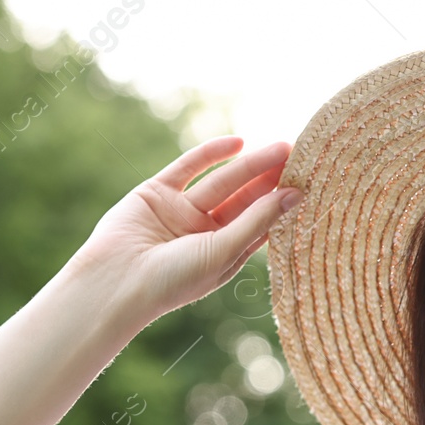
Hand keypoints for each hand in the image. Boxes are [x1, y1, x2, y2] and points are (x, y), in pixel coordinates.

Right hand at [60, 136, 301, 327]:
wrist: (115, 281)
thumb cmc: (173, 280)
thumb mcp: (223, 251)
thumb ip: (257, 221)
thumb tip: (295, 195)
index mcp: (223, 254)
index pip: (260, 224)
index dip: (282, 204)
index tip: (309, 184)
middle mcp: (204, 232)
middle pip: (244, 199)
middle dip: (270, 179)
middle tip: (300, 156)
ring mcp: (181, 211)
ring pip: (221, 181)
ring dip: (250, 164)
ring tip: (280, 147)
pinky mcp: (156, 193)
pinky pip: (188, 167)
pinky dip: (211, 153)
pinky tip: (238, 143)